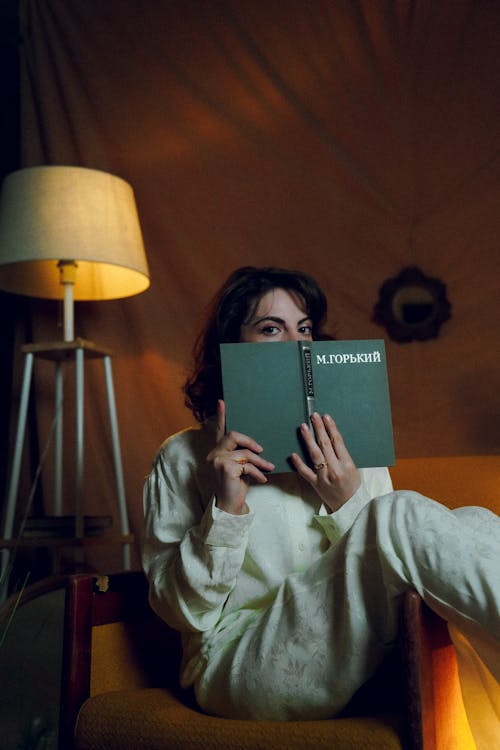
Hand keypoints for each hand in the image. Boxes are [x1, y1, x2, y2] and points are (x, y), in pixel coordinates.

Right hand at [207, 400, 274, 514]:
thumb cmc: (236, 485)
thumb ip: (242, 454)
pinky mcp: (226, 468)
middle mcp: (213, 454)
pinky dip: (257, 472)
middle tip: (261, 450)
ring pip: (244, 453)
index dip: (220, 416)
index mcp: (217, 451)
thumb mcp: (240, 466)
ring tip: (268, 467)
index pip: (219, 430)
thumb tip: (257, 447)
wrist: (230, 504)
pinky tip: (262, 479)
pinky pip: (247, 465)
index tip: (222, 402)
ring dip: (259, 461)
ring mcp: (218, 461)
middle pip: (233, 435)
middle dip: (251, 442)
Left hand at [291, 412, 360, 512]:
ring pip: (314, 455)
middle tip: (313, 416)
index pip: (337, 441)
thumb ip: (343, 456)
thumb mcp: (354, 469)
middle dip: (319, 428)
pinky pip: (305, 472)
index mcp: (347, 464)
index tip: (326, 417)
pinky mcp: (316, 484)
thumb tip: (332, 440)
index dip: (331, 427)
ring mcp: (324, 477)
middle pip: (325, 444)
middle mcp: (335, 469)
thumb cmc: (353, 487)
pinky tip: (293, 454)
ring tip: (303, 427)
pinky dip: (298, 463)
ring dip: (308, 439)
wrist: (351, 508)